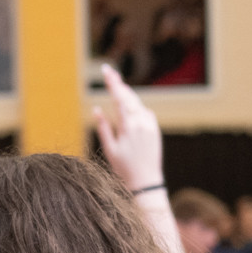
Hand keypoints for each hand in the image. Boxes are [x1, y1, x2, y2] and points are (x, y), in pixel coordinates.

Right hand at [93, 64, 164, 192]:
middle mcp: (141, 123)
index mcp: (128, 126)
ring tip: (118, 85)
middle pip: (129, 96)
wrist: (146, 182)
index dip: (112, 83)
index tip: (106, 70)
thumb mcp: (109, 150)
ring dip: (127, 94)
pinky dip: (137, 106)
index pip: (119, 98)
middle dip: (119, 83)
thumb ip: (103, 128)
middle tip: (109, 71)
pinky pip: (145, 112)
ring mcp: (150, 125)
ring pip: (137, 103)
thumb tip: (96, 109)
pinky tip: (131, 105)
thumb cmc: (124, 169)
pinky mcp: (155, 130)